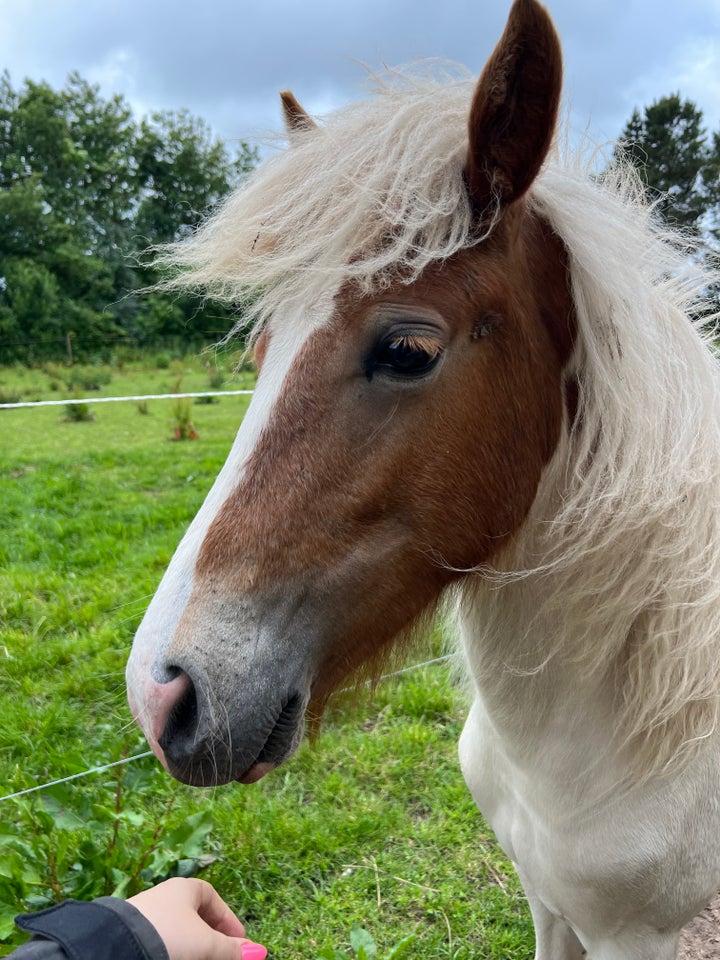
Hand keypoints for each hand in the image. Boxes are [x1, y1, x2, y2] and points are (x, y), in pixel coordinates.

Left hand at [128, 877, 266, 959]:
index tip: (238, 942)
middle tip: (222, 956)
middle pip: (195, 918)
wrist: (119, 948)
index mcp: (185, 888)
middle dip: (211, 939)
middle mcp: (165, 898)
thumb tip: (256, 953)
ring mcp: (146, 917)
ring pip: (178, 933)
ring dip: (194, 949)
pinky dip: (174, 952)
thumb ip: (232, 950)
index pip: (212, 898)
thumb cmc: (170, 937)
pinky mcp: (132, 936)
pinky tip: (177, 959)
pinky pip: (161, 943)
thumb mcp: (207, 944)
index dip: (227, 920)